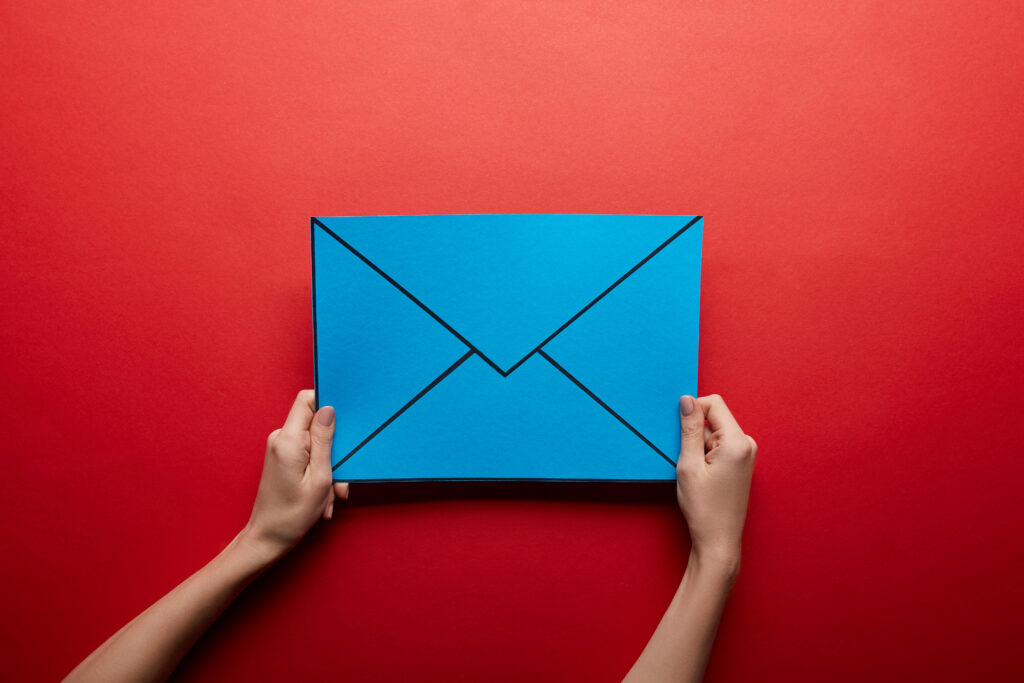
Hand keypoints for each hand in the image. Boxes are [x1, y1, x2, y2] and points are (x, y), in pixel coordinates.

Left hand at [241, 390, 348, 561]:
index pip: (307, 400)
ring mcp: (280, 449)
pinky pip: (309, 456)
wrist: (267, 539)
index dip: (328, 404)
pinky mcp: (282, 458)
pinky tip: (321, 497)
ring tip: (329, 495)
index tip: (346, 421)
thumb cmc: (292, 515)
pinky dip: (320, 473)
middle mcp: (280, 439)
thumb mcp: (319, 478)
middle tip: (339, 478)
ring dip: (329, 468)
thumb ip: (325, 441)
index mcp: (287, 440)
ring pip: (316, 444)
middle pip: (315, 424)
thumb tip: (329, 409)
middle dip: (334, 448)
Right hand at [676, 394, 756, 575]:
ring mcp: (746, 455)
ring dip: (699, 447)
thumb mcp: (689, 465)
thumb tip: (687, 400)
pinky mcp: (741, 464)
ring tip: (695, 472)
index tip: (679, 431)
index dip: (692, 411)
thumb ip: (689, 429)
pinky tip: (701, 476)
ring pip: (714, 434)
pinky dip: (705, 455)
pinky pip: (719, 446)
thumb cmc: (704, 509)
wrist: (718, 541)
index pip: (714, 404)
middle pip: (714, 418)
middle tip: (687, 459)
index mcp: (737, 442)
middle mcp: (747, 445)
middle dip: (695, 432)